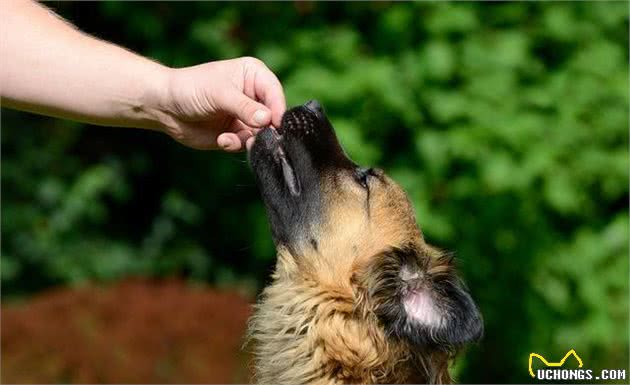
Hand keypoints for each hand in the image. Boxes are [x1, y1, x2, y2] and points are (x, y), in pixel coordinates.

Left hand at [157, 57, 285, 150]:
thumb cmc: (191, 88)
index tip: (275, 124)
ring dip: (248, 139)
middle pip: (272, 115)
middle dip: (263, 129)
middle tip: (252, 137)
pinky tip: (222, 140)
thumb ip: (245, 107)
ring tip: (229, 139)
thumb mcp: (219, 94)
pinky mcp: (237, 132)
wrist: (165, 107)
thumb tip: (268, 120)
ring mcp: (246, 115)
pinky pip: (246, 143)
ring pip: (261, 133)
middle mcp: (254, 95)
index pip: (274, 92)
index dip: (278, 109)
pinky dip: (235, 144)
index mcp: (254, 75)